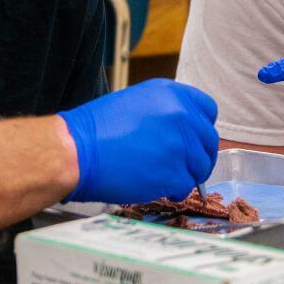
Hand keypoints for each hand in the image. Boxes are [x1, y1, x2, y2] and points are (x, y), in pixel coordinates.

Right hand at [58, 79, 218, 203]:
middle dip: (197, 156)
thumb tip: (185, 131)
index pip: (208, 110)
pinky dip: (175, 190)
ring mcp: (179, 144)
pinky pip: (186, 185)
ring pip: (200, 166)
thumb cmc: (96, 130)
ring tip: (164, 177)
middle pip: (208, 141)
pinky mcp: (173, 172)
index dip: (201, 128)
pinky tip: (158, 186)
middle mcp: (180, 114)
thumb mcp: (136, 102)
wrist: (75, 151)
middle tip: (182, 166)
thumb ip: (166, 111)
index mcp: (171, 93)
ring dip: (187, 175)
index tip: (194, 140)